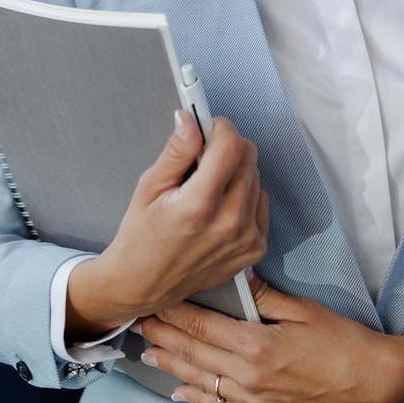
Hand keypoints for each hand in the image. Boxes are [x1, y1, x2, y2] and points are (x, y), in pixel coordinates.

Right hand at [64, 112, 268, 339]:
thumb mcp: (149, 187)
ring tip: (207, 187)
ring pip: (256, 177)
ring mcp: (246, 238)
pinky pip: (261, 201)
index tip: (208, 127)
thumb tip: (190, 119)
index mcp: (198, 205)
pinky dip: (245, 195)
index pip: (231, 145)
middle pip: (248, 157)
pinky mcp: (255, 249)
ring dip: (236, 171)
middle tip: (202, 157)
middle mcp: (229, 223)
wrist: (146, 283)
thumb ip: (176, 151)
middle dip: (227, 147)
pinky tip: (220, 206)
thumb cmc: (142, 236)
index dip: (219, 128)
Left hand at [139, 278, 403, 402]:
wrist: (373, 381)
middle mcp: (247, 376)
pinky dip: (197, 398)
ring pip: (201, 381)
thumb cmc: (344, 340)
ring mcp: (254, 399)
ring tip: (147, 352)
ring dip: (171, 366)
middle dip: (163, 336)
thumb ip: (264, 297)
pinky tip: (179, 392)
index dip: (172, 314)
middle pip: (193, 354)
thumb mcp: (304, 309)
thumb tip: (234, 279)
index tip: (152, 299)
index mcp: (256, 345)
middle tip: (136, 321)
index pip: (201, 327)